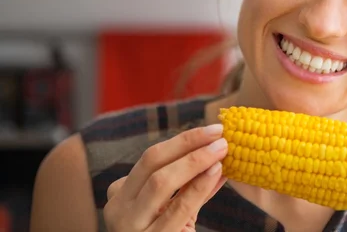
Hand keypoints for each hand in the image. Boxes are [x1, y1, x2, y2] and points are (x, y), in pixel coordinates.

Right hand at [103, 123, 227, 231]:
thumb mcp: (173, 211)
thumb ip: (193, 187)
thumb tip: (221, 159)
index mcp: (120, 194)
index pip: (151, 158)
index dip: (184, 140)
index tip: (212, 130)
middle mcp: (119, 209)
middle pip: (152, 163)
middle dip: (189, 144)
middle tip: (220, 136)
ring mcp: (131, 227)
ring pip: (160, 182)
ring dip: (195, 162)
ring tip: (221, 152)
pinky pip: (176, 210)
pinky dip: (198, 189)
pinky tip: (215, 175)